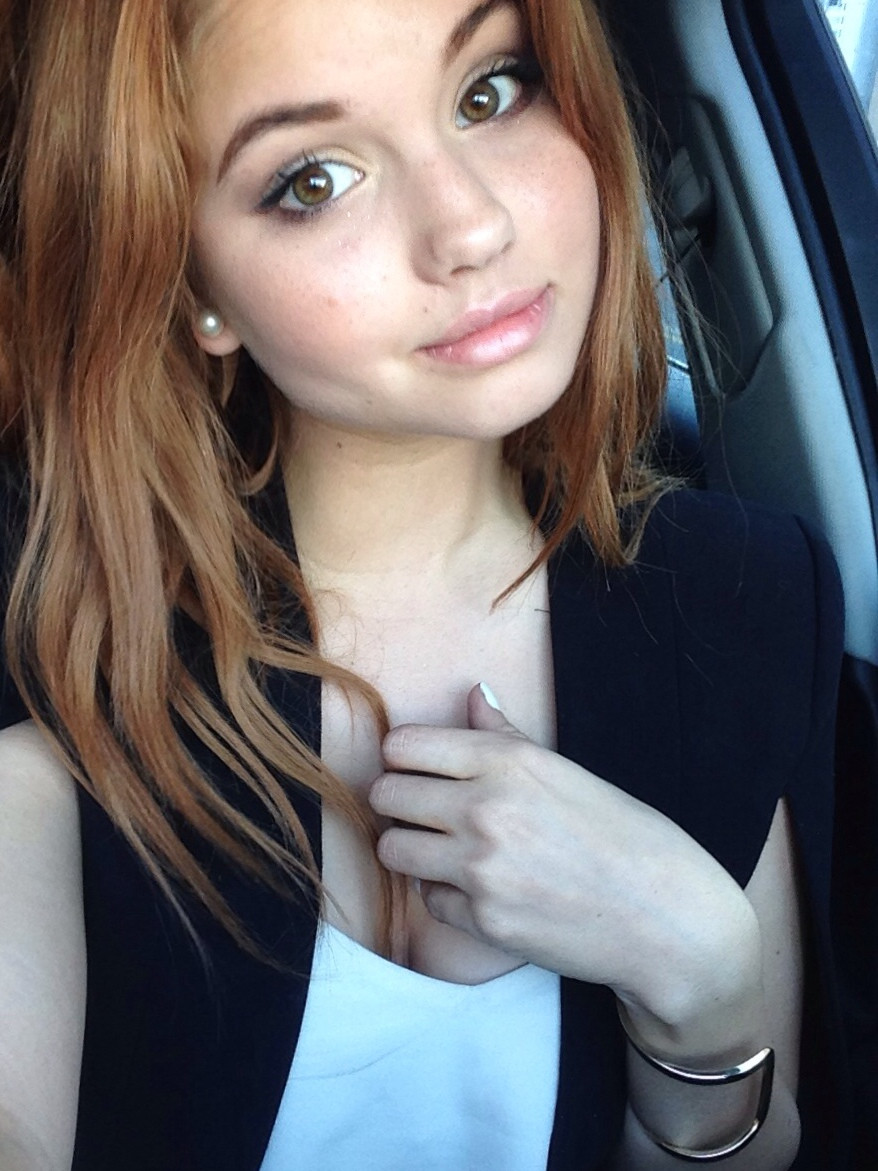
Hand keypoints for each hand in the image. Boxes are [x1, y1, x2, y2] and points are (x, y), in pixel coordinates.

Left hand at [369, 683, 760, 1045]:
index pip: (404, 745)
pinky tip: (481, 889)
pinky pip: (428, 899)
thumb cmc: (626, 836)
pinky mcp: (483, 922)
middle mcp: (486, 808)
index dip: (404, 758)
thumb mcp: (567, 770)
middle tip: (426, 812)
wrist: (667, 917)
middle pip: (386, 794)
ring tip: (444, 850)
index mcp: (507, 761)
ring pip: (393, 849)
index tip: (418, 770)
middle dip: (399, 802)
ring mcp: (481, 868)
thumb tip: (472, 695)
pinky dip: (446, 895)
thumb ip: (505, 735)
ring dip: (412, 848)